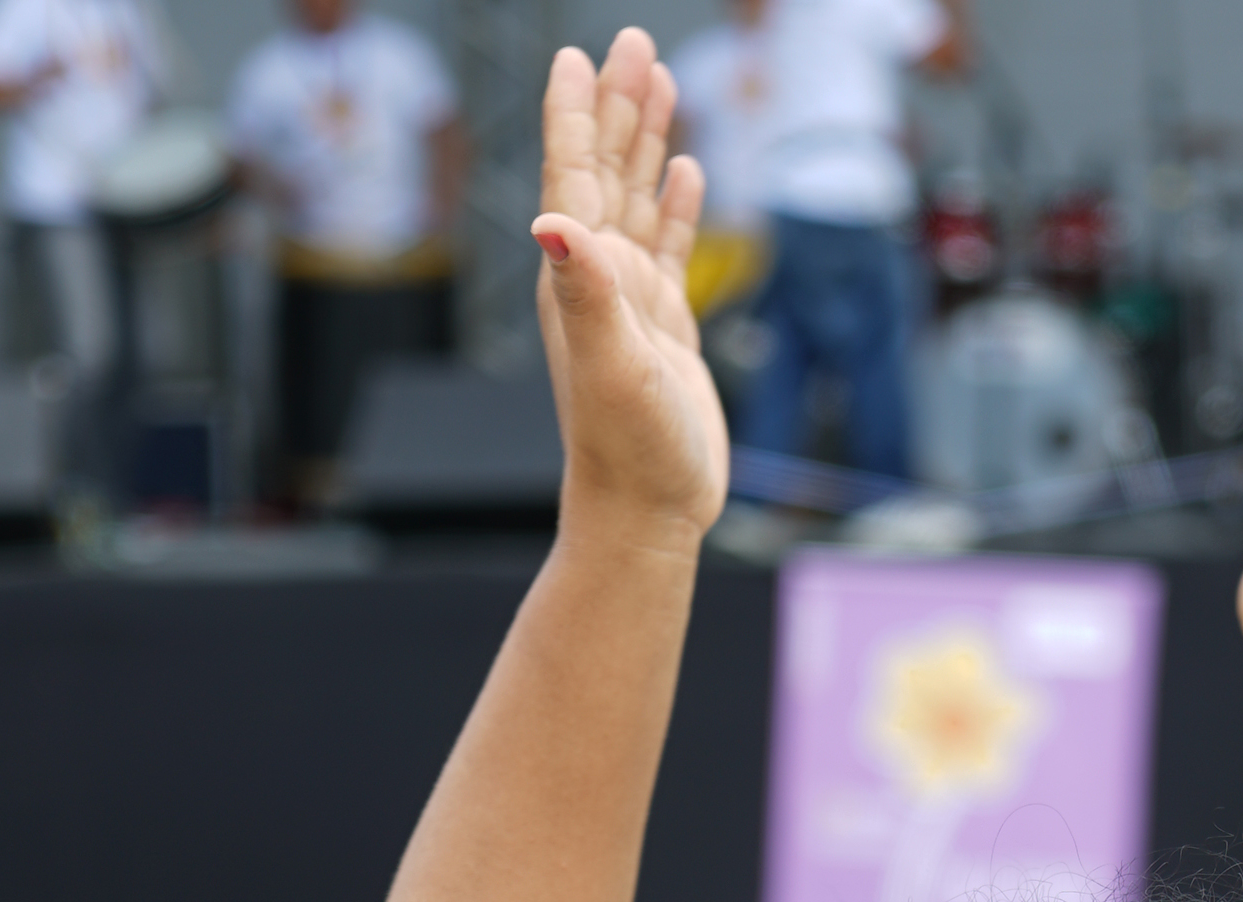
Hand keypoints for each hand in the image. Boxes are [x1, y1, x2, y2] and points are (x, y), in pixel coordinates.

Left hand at [531, 31, 724, 541]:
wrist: (648, 512)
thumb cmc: (626, 450)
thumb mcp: (609, 364)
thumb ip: (586, 290)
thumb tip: (554, 220)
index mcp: (579, 276)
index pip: (574, 173)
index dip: (576, 112)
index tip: (578, 53)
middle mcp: (599, 279)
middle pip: (608, 170)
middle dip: (620, 105)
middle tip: (634, 41)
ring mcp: (633, 302)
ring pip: (639, 200)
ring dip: (648, 140)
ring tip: (659, 81)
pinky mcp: (666, 329)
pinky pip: (670, 248)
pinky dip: (678, 205)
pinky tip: (687, 170)